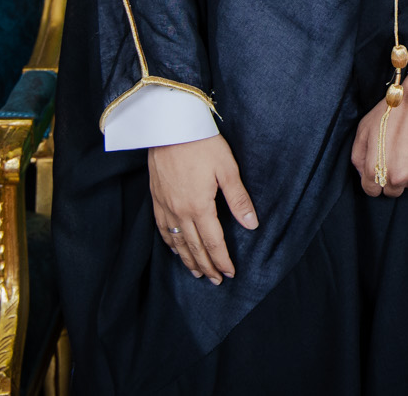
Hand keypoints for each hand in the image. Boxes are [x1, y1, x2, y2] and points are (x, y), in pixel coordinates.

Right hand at [148, 134, 257, 283]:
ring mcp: (165, 206)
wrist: (169, 126)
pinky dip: (169, 243)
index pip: (213, 242)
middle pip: (194, 247)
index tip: (229, 273)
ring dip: (188, 259)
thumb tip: (252, 225)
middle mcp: (179, 212)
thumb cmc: (202, 144)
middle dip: (207, 266)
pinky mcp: (156, 198)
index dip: (222, 260)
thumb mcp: (227, 169)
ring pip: (176, 241)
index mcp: (199, 207)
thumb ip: (238, 199)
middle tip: (215, 281)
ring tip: (197, 272)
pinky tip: (175, 248)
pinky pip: (161, 228)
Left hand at [349, 80, 407, 197]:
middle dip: (392, 177)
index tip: (381, 169)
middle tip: (398, 156)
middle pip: (392, 191)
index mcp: (375, 170)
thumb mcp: (364, 129)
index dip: (374, 180)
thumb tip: (363, 174)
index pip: (372, 191)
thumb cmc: (392, 112)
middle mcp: (396, 178)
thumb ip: (359, 156)